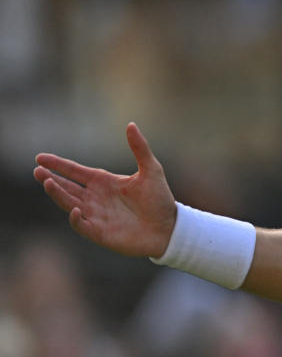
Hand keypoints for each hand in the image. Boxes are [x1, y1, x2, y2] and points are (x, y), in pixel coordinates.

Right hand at [34, 123, 177, 257]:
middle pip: (66, 187)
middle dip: (50, 178)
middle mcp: (95, 198)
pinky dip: (75, 218)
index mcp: (104, 182)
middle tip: (37, 170)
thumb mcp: (151, 170)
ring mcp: (95, 215)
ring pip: (68, 203)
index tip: (40, 158)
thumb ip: (140, 148)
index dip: (58, 165)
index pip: (75, 171)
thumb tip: (131, 124)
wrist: (169, 228)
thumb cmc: (160, 199)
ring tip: (48, 182)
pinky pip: (81, 224)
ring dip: (57, 194)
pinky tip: (73, 208)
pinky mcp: (99, 232)